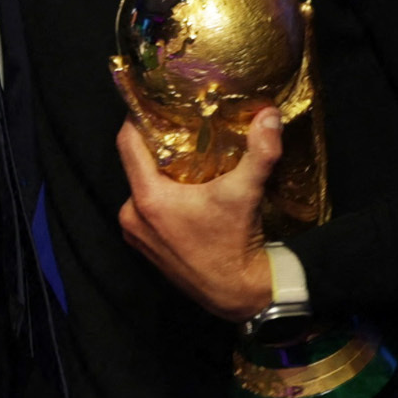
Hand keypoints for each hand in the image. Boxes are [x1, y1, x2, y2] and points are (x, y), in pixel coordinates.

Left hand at [115, 109, 282, 319]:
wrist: (237, 293)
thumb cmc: (235, 243)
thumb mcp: (247, 192)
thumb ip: (260, 151)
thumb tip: (269, 114)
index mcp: (148, 198)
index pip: (128, 144)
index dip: (137, 119)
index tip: (152, 104)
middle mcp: (132, 215)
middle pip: (136, 166)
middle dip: (156, 149)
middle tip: (181, 131)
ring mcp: (135, 233)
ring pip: (141, 188)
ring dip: (159, 175)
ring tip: (187, 161)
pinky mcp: (143, 247)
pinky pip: (144, 210)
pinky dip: (159, 198)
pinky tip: (185, 194)